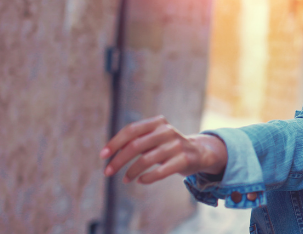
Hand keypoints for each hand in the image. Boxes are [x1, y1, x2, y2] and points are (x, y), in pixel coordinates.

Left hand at [99, 115, 226, 184]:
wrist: (199, 152)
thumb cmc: (168, 146)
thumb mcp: (154, 138)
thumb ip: (136, 141)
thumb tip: (110, 152)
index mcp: (157, 122)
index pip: (131, 130)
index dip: (115, 142)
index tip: (103, 155)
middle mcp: (167, 131)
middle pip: (135, 145)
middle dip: (118, 160)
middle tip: (107, 172)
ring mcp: (176, 145)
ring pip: (146, 160)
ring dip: (131, 172)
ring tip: (125, 179)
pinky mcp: (184, 159)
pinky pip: (160, 171)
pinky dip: (147, 178)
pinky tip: (141, 180)